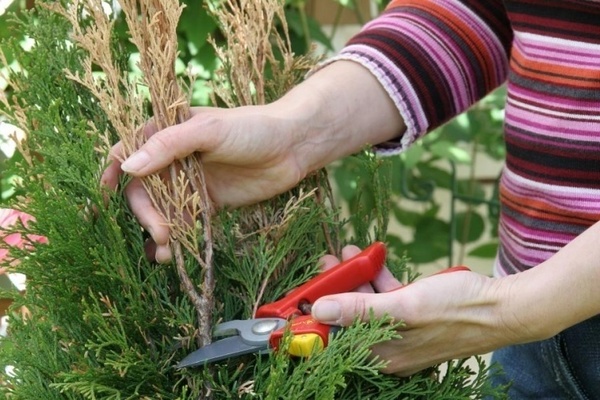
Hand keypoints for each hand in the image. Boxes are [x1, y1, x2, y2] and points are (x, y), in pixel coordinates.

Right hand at [101, 104, 309, 261]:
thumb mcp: (208, 130)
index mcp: (168, 131)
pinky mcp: (208, 202)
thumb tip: (128, 167)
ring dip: (158, 230)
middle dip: (146, 213)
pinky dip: (176, 237)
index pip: (130, 150)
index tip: (104, 192)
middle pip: (144, 189)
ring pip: (162, 209)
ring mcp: (191, 182)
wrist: (293, 146)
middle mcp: (174, 158)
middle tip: (160, 233)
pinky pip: (185, 221)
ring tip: (164, 253)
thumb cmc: (251, 128)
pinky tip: (173, 253)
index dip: (114, 170)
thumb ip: (169, 146)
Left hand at [313, 245, 511, 376]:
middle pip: (349, 319)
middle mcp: (390, 347)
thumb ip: (360, 310)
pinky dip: (377, 278)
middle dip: (335, 289)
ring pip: (366, 304)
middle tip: (325, 262)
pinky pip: (387, 298)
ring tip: (345, 252)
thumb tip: (319, 312)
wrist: (504, 306)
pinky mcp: (414, 316)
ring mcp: (402, 331)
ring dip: (355, 278)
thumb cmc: (458, 309)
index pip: (336, 341)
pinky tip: (371, 258)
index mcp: (384, 355)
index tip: (304, 294)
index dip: (316, 318)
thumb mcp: (404, 307)